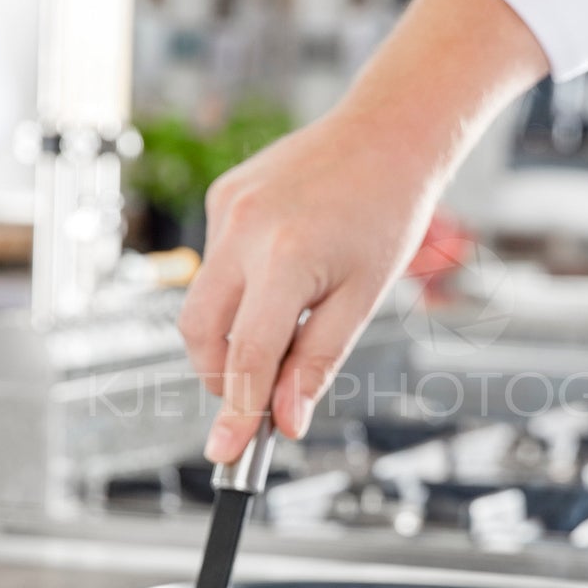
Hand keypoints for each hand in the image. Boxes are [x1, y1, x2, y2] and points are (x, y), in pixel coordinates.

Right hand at [182, 107, 436, 461]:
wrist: (386, 134)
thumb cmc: (387, 215)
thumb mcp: (362, 299)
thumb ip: (317, 363)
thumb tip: (285, 421)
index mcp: (285, 258)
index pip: (247, 356)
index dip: (238, 411)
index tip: (228, 453)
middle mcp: (242, 230)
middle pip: (201, 334)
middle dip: (222, 376)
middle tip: (261, 393)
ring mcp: (225, 209)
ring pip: (202, 301)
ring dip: (231, 332)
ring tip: (287, 322)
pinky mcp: (222, 196)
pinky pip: (214, 263)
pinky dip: (238, 287)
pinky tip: (283, 269)